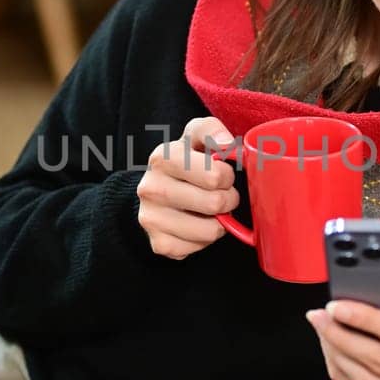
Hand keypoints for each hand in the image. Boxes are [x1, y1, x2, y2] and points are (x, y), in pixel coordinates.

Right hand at [136, 116, 240, 259]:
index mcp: (162, 157)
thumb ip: (212, 131)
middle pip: (215, 203)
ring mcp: (152, 218)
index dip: (226, 176)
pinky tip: (196, 224)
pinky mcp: (159, 244)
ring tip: (210, 210)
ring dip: (219, 222)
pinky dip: (205, 239)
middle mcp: (151, 188)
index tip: (220, 174)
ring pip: (211, 230)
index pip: (215, 175)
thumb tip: (228, 143)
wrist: (154, 191)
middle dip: (228, 199)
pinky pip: (200, 248)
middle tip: (220, 194)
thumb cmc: (184, 162)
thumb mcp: (195, 137)